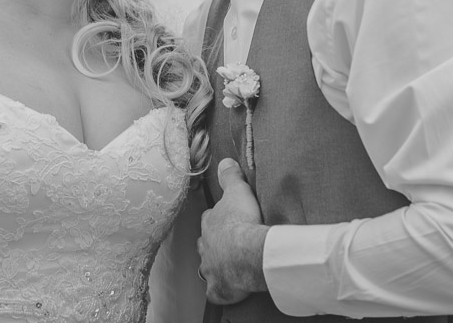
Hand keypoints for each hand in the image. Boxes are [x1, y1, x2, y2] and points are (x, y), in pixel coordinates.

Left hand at [198, 159, 267, 305]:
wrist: (247, 251)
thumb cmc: (242, 220)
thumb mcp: (237, 190)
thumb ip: (230, 176)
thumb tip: (224, 161)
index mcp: (209, 223)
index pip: (209, 218)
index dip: (216, 219)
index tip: (225, 219)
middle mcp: (205, 246)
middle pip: (205, 243)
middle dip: (213, 243)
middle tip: (226, 243)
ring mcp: (210, 268)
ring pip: (208, 267)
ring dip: (215, 265)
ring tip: (227, 265)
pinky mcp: (219, 288)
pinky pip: (216, 291)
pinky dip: (220, 290)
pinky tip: (227, 289)